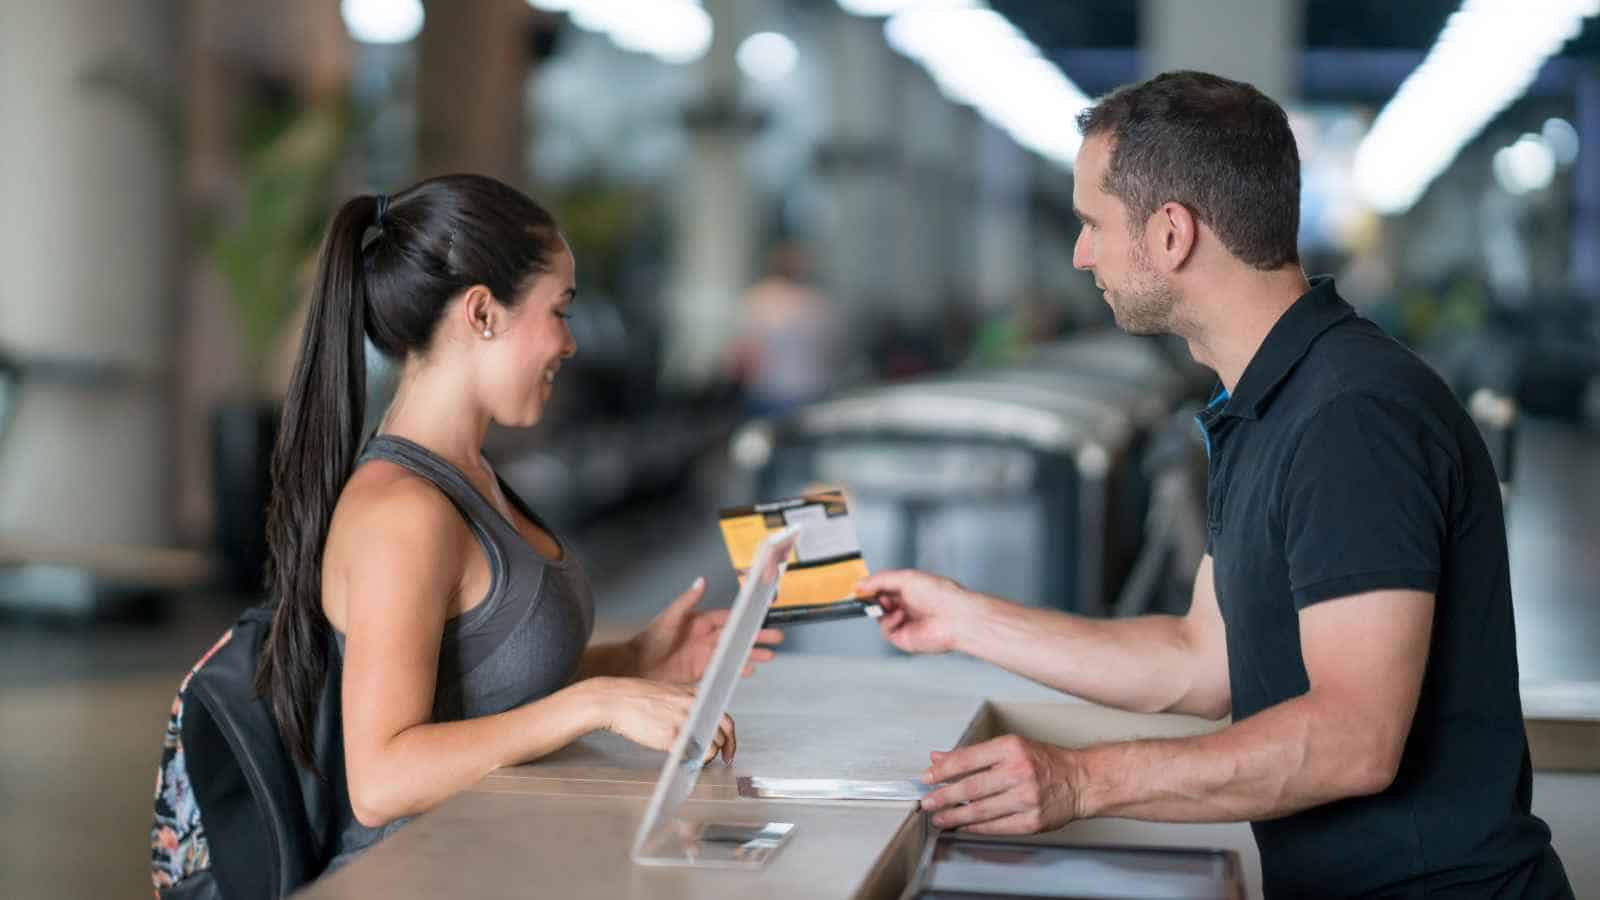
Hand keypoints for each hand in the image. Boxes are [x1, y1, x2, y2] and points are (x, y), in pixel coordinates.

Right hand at [586, 677, 737, 764]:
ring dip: (708, 757)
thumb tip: (698, 725)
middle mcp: (693, 706)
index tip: (728, 749)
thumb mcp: (670, 693)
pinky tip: (687, 762)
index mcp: (694, 695)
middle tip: (720, 759)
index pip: (724, 717)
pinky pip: (694, 753)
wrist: (616, 700)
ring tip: (698, 760)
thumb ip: (687, 706)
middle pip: (722, 733)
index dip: (730, 737)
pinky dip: (695, 761)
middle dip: (722, 749)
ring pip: (711, 745)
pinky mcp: (671, 735)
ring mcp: (683, 721)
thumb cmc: (638, 698)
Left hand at [631, 577, 784, 683]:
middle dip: (755, 637)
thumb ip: (688, 601)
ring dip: (750, 654)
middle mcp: (705, 638)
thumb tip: (702, 580)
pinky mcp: (700, 672)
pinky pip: (723, 670)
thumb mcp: (669, 617)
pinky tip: (748, 670)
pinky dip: (736, 670)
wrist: (635, 667)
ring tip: (769, 656)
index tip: (761, 611)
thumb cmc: (649, 640)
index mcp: (700, 622)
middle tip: (776, 638)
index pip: (729, 617)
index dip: (745, 615)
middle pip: (736, 637)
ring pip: (733, 654)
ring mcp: (704, 656)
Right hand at [855, 570, 982, 654]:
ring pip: (879, 617)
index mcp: (910, 589)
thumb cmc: (940, 595)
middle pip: (880, 603)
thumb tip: (860, 583)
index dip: (872, 587)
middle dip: (873, 599)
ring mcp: (905, 622)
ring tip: (890, 604)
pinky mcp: (904, 638)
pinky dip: (889, 622)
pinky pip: (885, 629)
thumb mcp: (905, 578)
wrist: (954, 618)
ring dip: (881, 609)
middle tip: (867, 595)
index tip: (860, 586)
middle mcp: (907, 606)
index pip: (884, 588)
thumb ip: (880, 580)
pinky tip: (900, 616)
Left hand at [918, 735, 1083, 833]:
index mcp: (1011, 748)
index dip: (942, 771)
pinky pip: (996, 827)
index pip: (967, 759)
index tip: (928, 778)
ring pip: (980, 810)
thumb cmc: (1046, 762)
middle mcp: (1019, 772)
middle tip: (928, 802)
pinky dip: (976, 827)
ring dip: (954, 816)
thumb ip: (973, 754)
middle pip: (970, 787)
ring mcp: (1026, 799)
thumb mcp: (1010, 747)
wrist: (1081, 781)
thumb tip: (939, 758)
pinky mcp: (1031, 821)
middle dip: (943, 797)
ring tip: (940, 818)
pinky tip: (964, 825)